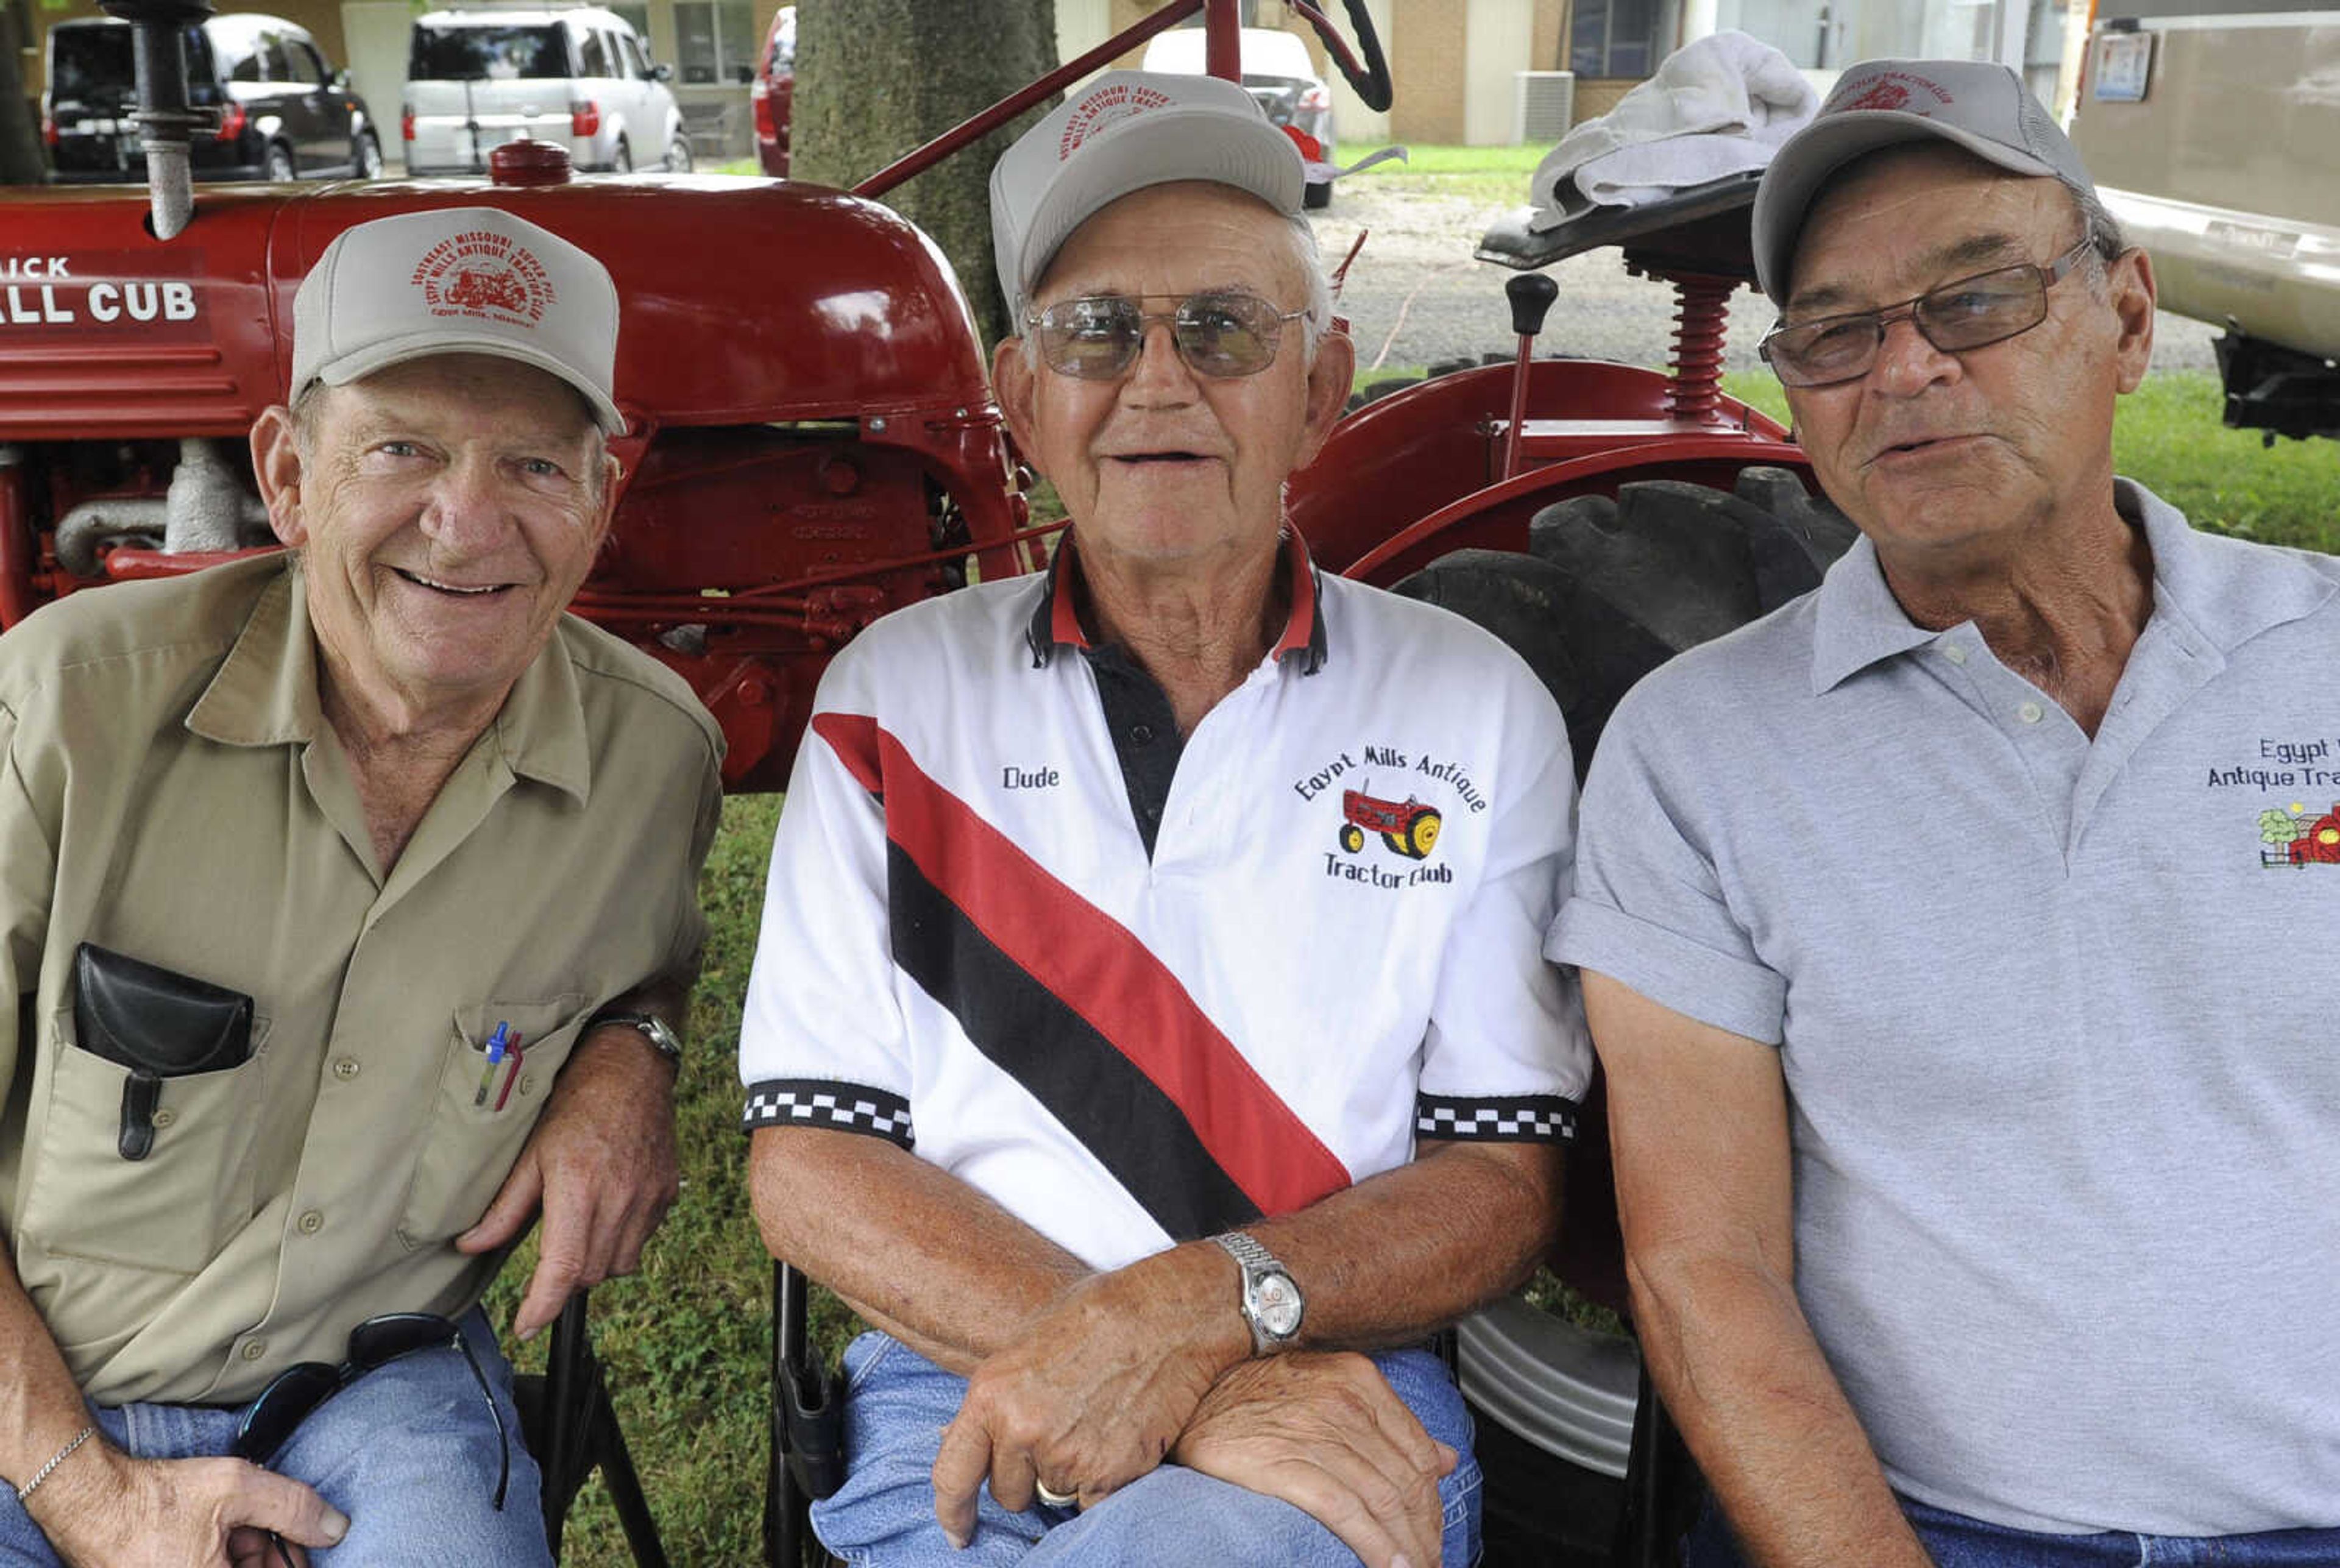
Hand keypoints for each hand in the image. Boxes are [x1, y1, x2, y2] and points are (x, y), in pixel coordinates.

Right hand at [28, 1444, 346, 1567]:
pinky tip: (215, 1532)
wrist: (90, 1500)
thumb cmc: (155, 1498)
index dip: (290, 1561)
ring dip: (242, 1554)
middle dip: (266, 1555)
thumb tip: (336, 1528)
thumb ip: (292, 1508)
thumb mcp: (237, 1488)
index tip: (298, 1545)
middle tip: (261, 1526)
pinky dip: (218, 1557)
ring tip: (233, 1523)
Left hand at [456, 1024, 679, 1338]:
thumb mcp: (530, 1152)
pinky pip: (640, 1242)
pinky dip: (618, 1243)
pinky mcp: (666, 1195)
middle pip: (589, 1273)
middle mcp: (618, 1199)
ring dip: (593, 1265)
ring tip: (578, 1232)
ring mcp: (648, 1199)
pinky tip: (606, 1213)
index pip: (563, 1268)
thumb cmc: (576, 1102)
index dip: (542, 1306)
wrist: (633, 1069)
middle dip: (563, 1280)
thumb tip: (470, 1246)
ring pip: (617, 1265)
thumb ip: (504, 1207)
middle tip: (544, 1265)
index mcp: (578, 1187)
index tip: (525, 1326)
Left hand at [930, 1250, 1246, 1545]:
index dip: (953, 1512)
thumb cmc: (1096, 1319)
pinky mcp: (1109, 1473)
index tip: (959, 1534)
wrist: (1165, 1316)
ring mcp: (1066, 1455)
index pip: (952, 1475)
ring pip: (1054, 1497)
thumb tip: (957, 1440)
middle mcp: (1022, 1430)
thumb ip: (993, 1401)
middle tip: (1061, 1433)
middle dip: (1029, 1476)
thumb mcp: (1024, 1346)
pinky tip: (1117, 1440)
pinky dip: (1103, 1483)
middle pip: (1009, 1494)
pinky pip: (1091, 1503)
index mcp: (991, 1395)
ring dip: (1070, 1476)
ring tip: (1096, 1423)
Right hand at [1171, 1353, 1454, 1567]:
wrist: (1189, 1395)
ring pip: (1383, 1499)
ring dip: (1407, 1546)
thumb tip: (1445, 1457)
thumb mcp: (1330, 1390)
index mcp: (1358, 1381)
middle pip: (1405, 1480)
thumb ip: (1389, 1422)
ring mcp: (1314, 1432)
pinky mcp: (1285, 1463)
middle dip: (1425, 1532)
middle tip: (1429, 1561)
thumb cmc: (1255, 1396)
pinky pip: (1346, 1511)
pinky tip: (1388, 1566)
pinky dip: (1375, 1544)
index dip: (1435, 1502)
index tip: (1434, 1533)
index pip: (1419, 1452)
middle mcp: (1342, 1402)